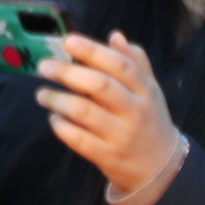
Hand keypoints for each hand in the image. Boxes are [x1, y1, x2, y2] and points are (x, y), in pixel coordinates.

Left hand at [36, 32, 182, 204]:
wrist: (162, 169)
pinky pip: (78, 139)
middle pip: (100, 86)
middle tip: (43, 66)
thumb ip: (134, 62)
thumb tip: (115, 35)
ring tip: (42, 94)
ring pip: (84, 112)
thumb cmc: (149, 120)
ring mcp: (121, 136)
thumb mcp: (150, 91)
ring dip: (57, 99)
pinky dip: (61, 126)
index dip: (93, 50)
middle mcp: (135, 111)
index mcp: (145, 90)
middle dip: (67, 73)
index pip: (120, 65)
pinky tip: (54, 117)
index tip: (68, 40)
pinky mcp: (107, 156)